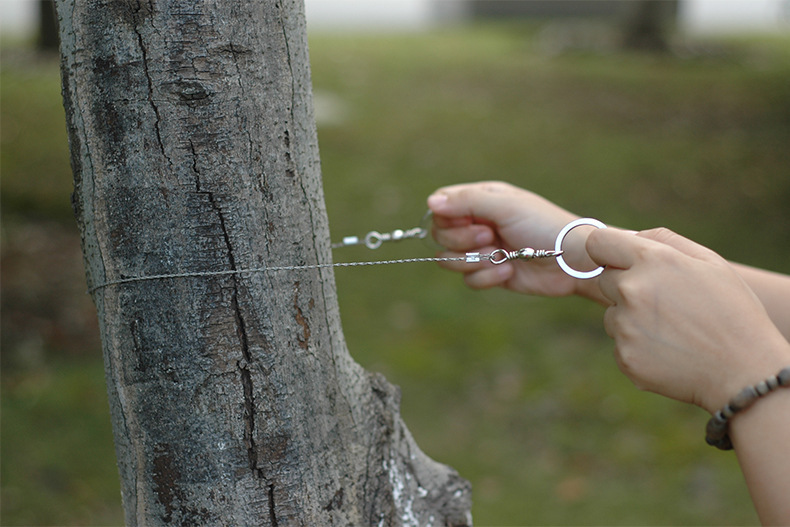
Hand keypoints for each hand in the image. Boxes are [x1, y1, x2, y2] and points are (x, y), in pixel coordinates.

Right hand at [428, 181, 595, 296]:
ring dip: (475, 261)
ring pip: (450, 260)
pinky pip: (469, 280)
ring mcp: (483, 249)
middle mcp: (478, 222)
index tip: (468, 221)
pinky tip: (509, 271)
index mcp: (481, 199)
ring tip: (501, 257)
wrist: (572, 260)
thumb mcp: (505, 206)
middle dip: (462, 241)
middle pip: (440, 235)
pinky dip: (487, 278)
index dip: (446, 218)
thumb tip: (430, 203)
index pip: (441, 206)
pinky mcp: (490, 273)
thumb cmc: (543, 225)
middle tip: (490, 237)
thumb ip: (466, 202)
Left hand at [586, 227, 789, 412]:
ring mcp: (625, 326)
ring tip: (672, 330)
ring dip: (631, 319)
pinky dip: (638, 347)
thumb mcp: (710, 262)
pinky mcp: (624, 356)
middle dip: (626, 286)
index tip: (614, 260)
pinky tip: (668, 351)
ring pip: (612, 315)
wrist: (745, 371)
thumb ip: (664, 240)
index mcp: (652, 260)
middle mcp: (631, 290)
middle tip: (664, 304)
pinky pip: (620, 344)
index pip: (598, 243)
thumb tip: (629, 237)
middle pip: (605, 280)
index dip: (605, 251)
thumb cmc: (732, 312)